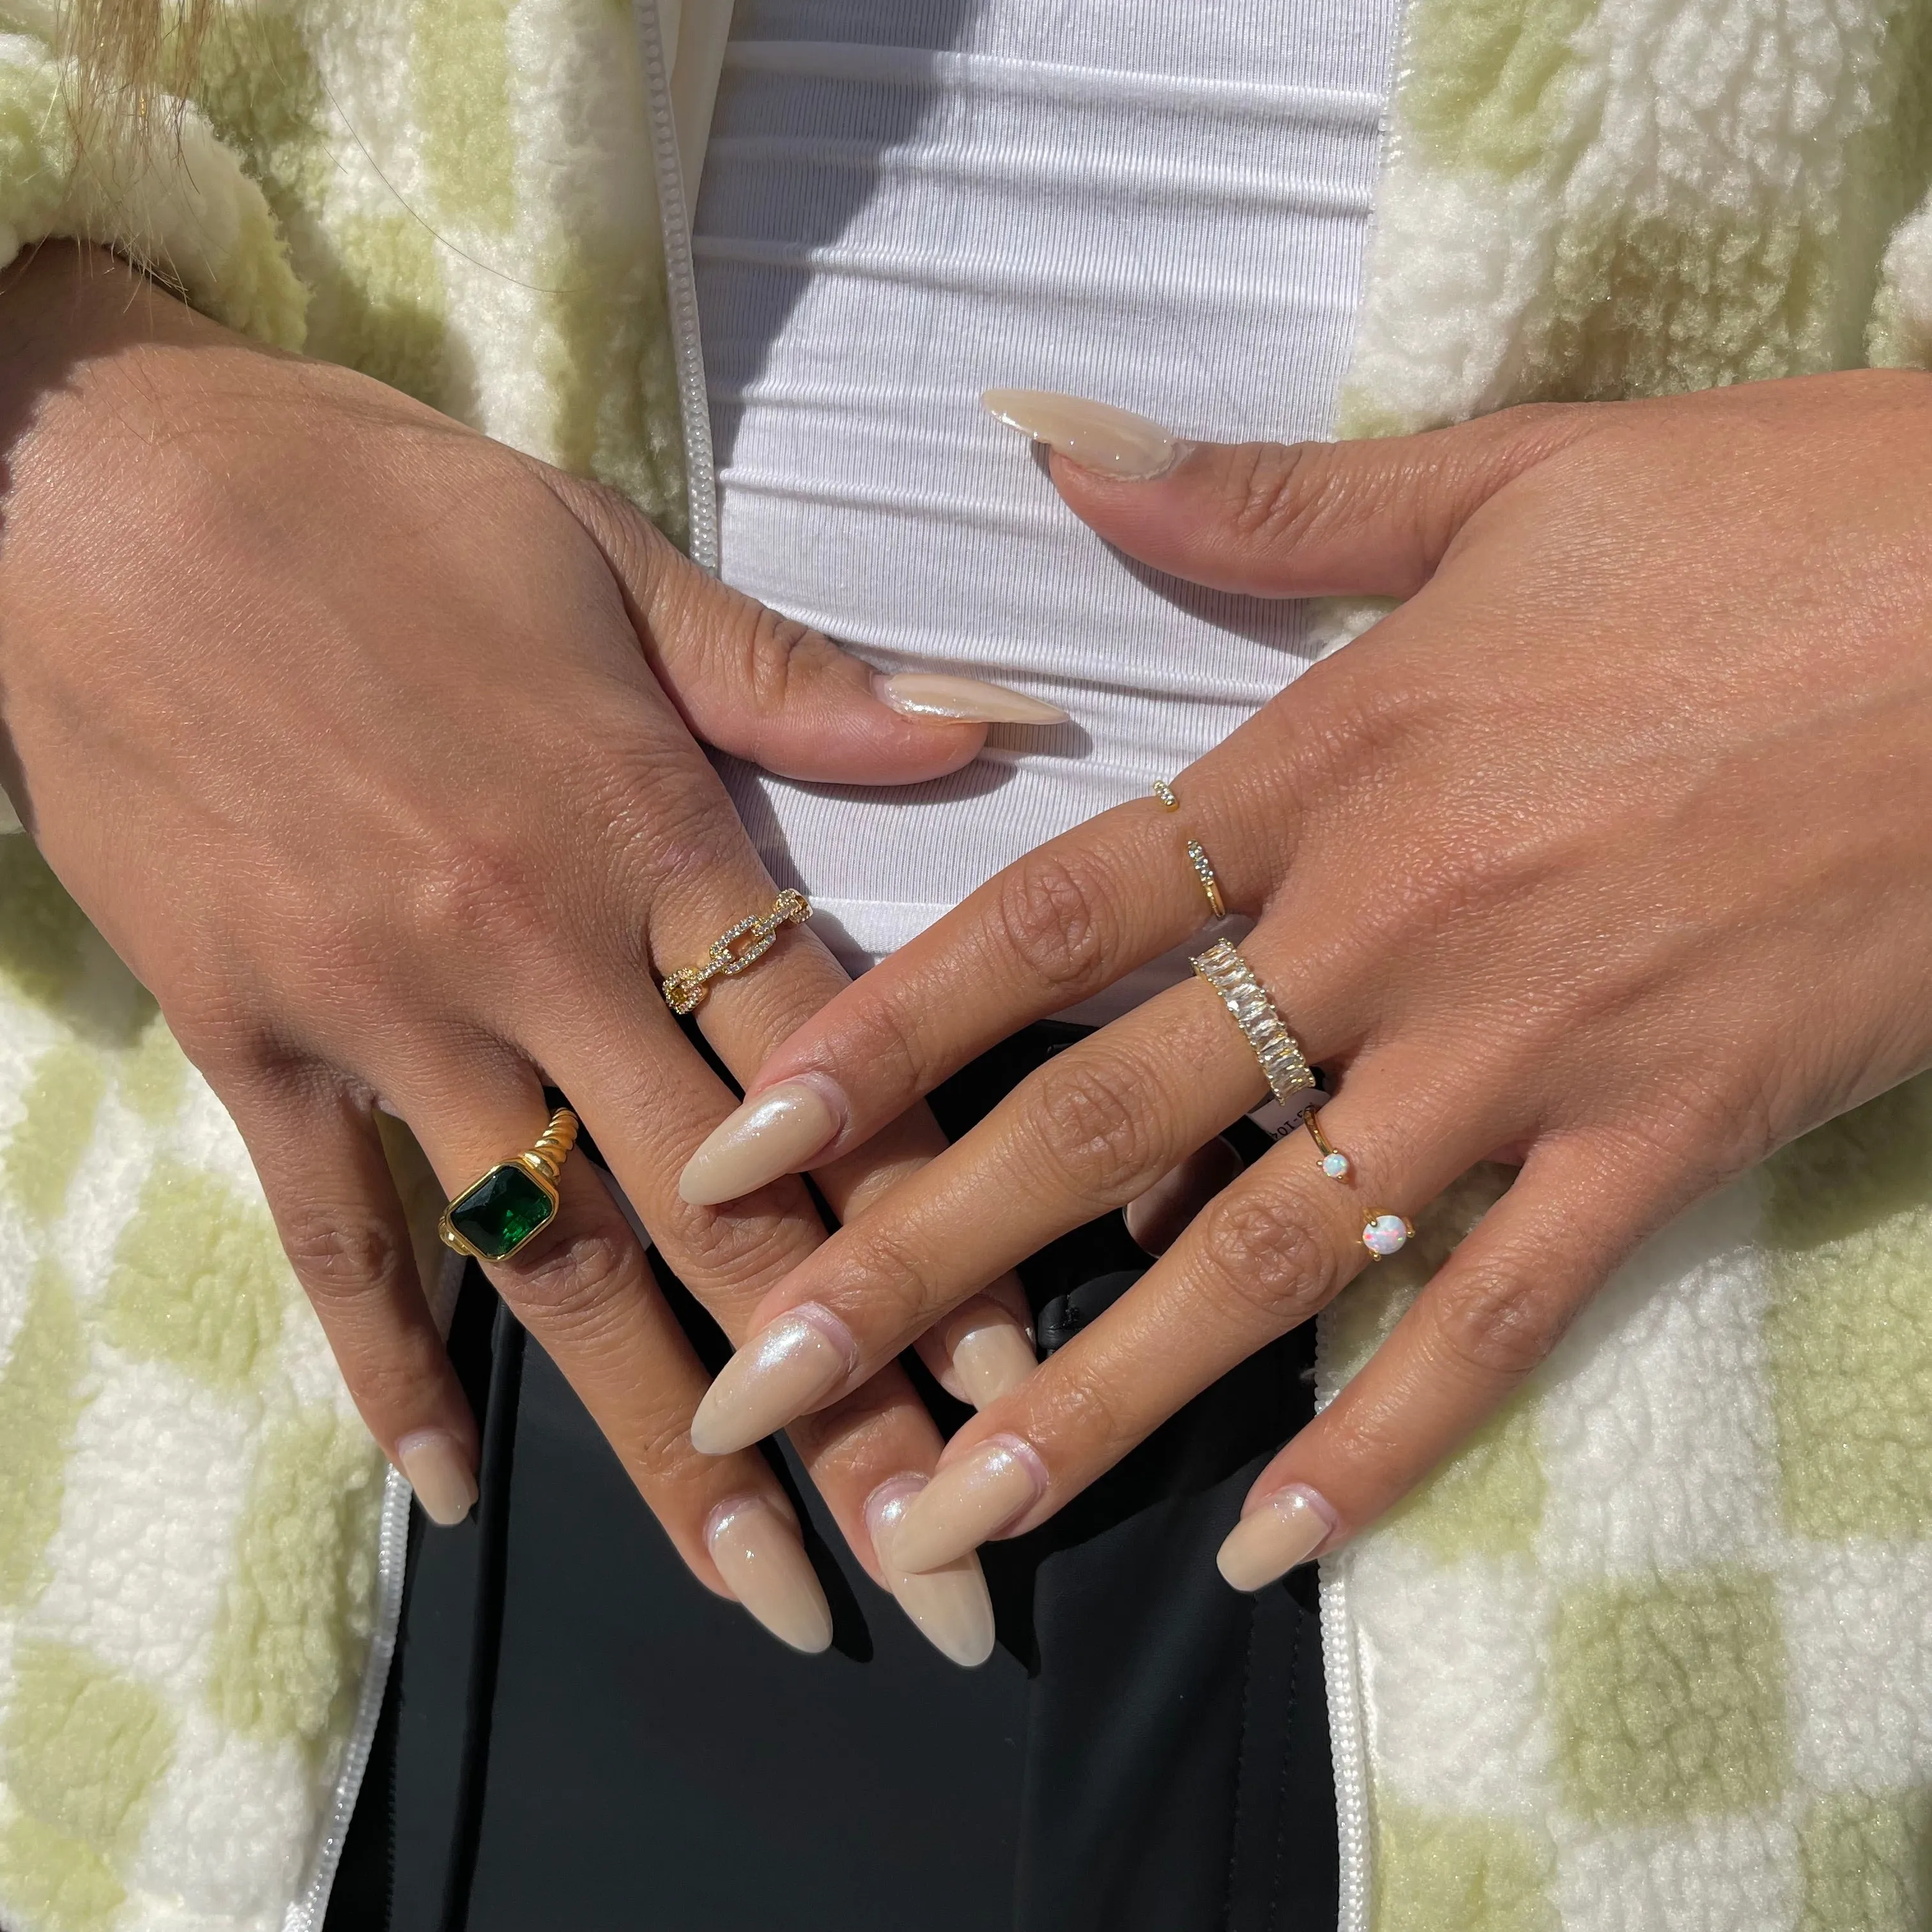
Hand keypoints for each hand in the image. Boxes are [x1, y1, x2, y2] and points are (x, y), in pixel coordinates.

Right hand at [0, 244, 1045, 1659]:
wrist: (89, 478)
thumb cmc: (378, 507)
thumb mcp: (612, 558)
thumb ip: (803, 681)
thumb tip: (997, 729)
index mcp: (642, 831)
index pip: (828, 1078)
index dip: (938, 1233)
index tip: (1021, 1378)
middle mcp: (528, 953)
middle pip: (719, 1220)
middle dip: (838, 1409)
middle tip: (936, 1574)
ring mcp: (380, 1013)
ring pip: (551, 1266)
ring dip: (662, 1444)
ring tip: (763, 1596)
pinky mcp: (248, 1038)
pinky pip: (334, 1234)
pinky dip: (388, 1366)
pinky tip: (455, 1493)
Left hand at [677, 371, 1931, 1589]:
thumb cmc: (1775, 521)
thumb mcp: (1506, 479)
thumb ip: (1261, 498)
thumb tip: (1055, 452)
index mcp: (1333, 765)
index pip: (1049, 926)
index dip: (879, 1036)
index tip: (745, 1139)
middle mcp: (1393, 929)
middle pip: (1107, 1122)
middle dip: (920, 1261)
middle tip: (767, 1378)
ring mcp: (1529, 1054)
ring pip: (1267, 1257)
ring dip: (1099, 1396)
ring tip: (955, 1506)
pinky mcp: (1669, 1141)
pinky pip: (1499, 1320)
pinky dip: (1389, 1441)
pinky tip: (1277, 1544)